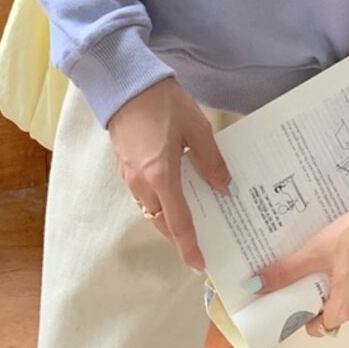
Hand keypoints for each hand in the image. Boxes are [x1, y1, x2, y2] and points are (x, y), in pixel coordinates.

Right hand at [107, 77, 232, 270]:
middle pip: (163, 221)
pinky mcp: (124, 168)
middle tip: (204, 239)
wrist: (126, 84)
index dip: (189, 246)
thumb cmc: (163, 102)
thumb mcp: (196, 127)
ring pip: (151, 210)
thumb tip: (224, 189)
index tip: (201, 264)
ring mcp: (129, 177)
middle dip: (181, 235)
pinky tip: (176, 191)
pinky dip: (160, 201)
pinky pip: (143, 196)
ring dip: (169, 218)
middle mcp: (142, 183)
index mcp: (161, 175)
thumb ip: (211, 160)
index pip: (178, 223)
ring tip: (194, 216)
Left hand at [249, 206, 348, 337]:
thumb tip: (256, 285)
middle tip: (323, 262)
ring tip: (347, 250)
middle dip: (328, 290)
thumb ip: (288, 270)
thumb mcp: (319, 249)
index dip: (305, 311)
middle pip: (338, 309)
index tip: (300, 291)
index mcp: (345, 308)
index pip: (318, 325)